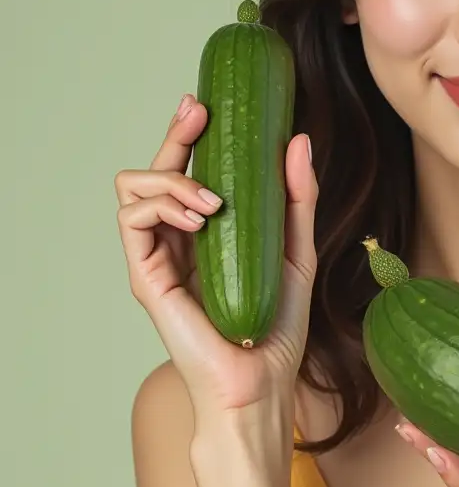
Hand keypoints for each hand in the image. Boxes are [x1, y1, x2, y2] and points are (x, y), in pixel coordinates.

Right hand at [115, 93, 318, 422]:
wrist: (262, 382)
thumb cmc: (278, 325)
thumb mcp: (297, 248)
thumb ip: (296, 197)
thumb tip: (298, 139)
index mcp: (208, 231)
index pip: (188, 171)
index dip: (190, 133)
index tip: (206, 103)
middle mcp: (177, 239)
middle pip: (156, 168)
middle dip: (174, 133)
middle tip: (198, 111)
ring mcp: (158, 256)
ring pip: (135, 186)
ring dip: (173, 176)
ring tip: (214, 200)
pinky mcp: (147, 277)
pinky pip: (133, 220)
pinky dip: (163, 204)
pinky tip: (201, 215)